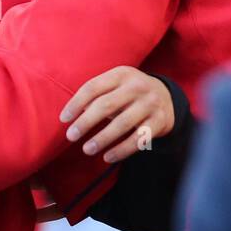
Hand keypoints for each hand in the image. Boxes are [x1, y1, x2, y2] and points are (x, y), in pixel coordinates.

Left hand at [60, 66, 174, 163]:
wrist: (167, 96)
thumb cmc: (128, 93)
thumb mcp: (114, 85)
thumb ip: (95, 96)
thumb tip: (72, 115)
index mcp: (121, 74)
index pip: (92, 88)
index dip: (75, 104)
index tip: (63, 119)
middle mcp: (137, 86)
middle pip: (106, 105)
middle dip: (85, 122)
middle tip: (71, 136)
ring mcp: (151, 103)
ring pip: (122, 123)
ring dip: (102, 138)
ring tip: (86, 149)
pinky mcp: (161, 121)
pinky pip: (139, 139)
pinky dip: (122, 150)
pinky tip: (108, 157)